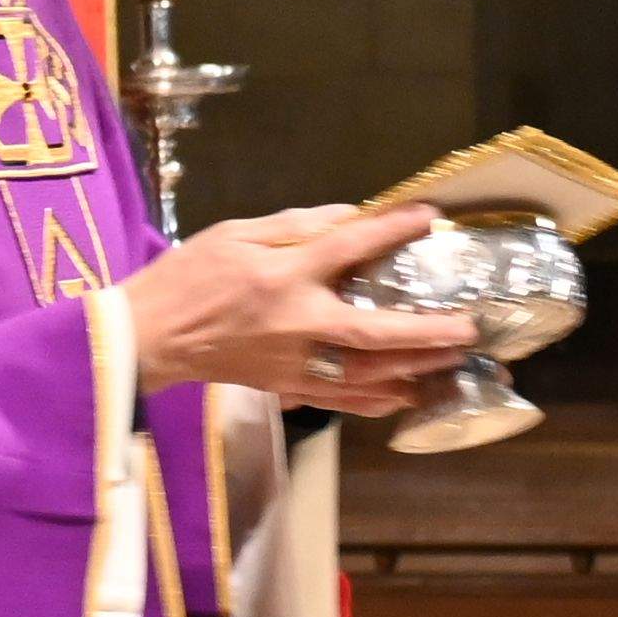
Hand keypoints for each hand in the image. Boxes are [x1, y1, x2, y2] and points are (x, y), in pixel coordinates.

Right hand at [116, 202, 475, 411]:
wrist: (147, 338)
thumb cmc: (187, 278)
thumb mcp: (236, 232)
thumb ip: (296, 224)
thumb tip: (349, 217)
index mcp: (283, 277)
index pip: (349, 247)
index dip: (392, 229)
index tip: (429, 216)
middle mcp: (296, 325)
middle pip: (375, 330)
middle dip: (427, 331)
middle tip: (470, 327)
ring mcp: (294, 364)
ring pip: (368, 374)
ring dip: (416, 369)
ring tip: (455, 361)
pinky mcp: (286, 387)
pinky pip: (343, 399)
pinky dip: (380, 400)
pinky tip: (409, 395)